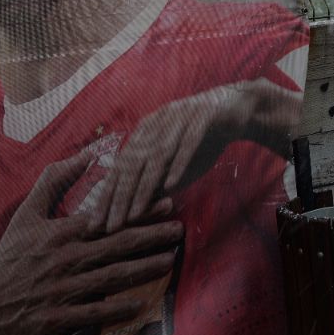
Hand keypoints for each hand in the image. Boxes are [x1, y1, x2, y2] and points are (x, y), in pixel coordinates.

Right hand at [0, 153, 182, 334]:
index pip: (106, 219)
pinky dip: (116, 310)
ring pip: (111, 277)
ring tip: (170, 260)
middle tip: (179, 229)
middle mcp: (64, 260)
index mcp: (59, 234)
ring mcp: (62, 290)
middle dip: (151, 237)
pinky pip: (93, 314)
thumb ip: (54, 182)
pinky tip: (140, 306)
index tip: (167, 203)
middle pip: (116, 246)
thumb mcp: (25, 216)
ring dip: (143, 269)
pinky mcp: (57, 319)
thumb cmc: (8, 261)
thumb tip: (87, 153)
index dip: (139, 211)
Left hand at [93, 78, 301, 233]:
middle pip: (133, 164)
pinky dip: (178, 164)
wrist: (236, 108)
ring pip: (156, 156)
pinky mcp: (202, 118)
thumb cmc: (202, 138)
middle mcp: (157, 122)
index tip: (97, 223)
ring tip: (134, 213)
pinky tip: (171, 186)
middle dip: (120, 197)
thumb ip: (157, 180)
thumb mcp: (176, 162)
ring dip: (143, 187)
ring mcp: (179, 118)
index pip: (121, 167)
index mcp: (146, 130)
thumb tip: (135, 208)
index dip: (108, 195)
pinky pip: (187, 144)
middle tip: (110, 226)